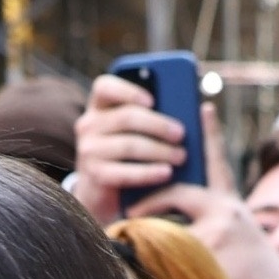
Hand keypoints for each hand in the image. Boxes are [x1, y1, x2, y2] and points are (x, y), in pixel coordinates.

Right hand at [73, 71, 191, 223]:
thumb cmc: (126, 154)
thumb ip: (149, 114)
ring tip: (181, 156)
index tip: (153, 101)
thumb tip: (189, 107)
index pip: (105, 87)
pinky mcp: (95, 175)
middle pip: (126, 118)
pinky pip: (125, 173)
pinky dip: (149, 173)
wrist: (102, 191)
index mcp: (99, 106)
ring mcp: (89, 151)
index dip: (129, 91)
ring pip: (129, 145)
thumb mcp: (133, 130)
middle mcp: (89, 125)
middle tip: (182, 133)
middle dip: (158, 125)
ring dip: (159, 151)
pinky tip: (167, 173)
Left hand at [118, 105, 278, 278]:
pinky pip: (166, 253)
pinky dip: (152, 264)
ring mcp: (215, 229)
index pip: (219, 162)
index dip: (211, 134)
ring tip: (130, 249)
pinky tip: (141, 272)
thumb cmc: (256, 275)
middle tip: (131, 214)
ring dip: (147, 241)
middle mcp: (226, 209)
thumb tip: (168, 227)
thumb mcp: (239, 241)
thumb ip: (212, 226)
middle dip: (152, 201)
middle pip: (178, 192)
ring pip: (167, 228)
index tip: (203, 107)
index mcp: (233, 205)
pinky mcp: (206, 251)